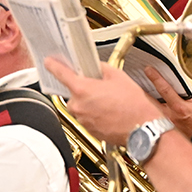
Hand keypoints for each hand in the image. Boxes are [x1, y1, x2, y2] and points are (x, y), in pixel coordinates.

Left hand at [46, 60, 160, 146]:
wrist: (142, 127)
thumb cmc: (133, 105)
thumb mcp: (118, 77)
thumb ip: (101, 68)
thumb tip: (95, 67)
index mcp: (82, 89)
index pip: (61, 73)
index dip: (54, 65)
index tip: (49, 62)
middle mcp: (78, 105)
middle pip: (73, 92)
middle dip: (85, 88)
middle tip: (101, 88)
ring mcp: (81, 119)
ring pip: (80, 105)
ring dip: (90, 102)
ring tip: (109, 102)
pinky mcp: (87, 129)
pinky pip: (86, 117)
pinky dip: (95, 113)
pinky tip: (109, 111)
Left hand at [143, 66, 191, 137]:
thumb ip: (183, 93)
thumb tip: (171, 83)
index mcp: (179, 108)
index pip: (164, 89)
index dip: (155, 78)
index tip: (148, 69)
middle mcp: (168, 115)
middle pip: (149, 99)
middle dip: (141, 87)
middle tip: (135, 77)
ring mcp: (162, 122)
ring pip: (146, 107)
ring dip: (141, 97)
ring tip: (136, 87)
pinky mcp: (159, 127)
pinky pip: (148, 114)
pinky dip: (144, 107)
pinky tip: (140, 102)